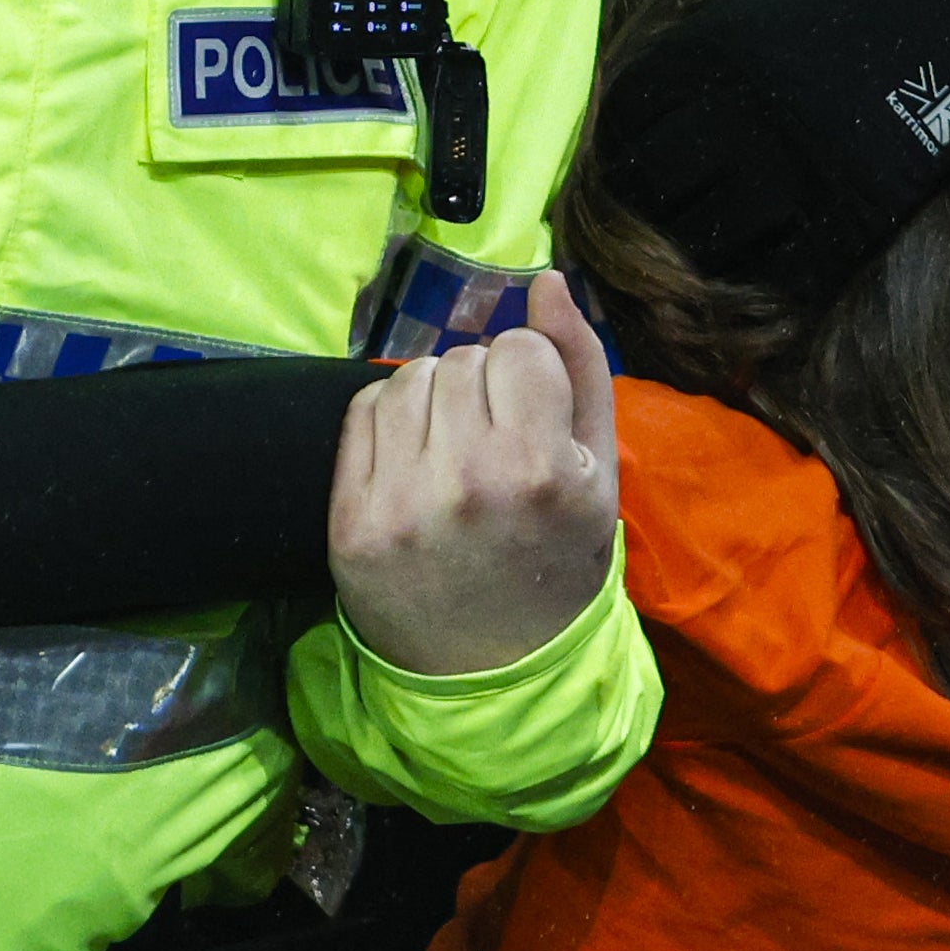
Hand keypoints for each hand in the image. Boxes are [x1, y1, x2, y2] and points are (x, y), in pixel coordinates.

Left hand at [331, 274, 621, 675]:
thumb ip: (581, 365)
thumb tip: (548, 280)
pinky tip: (415, 464)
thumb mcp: (600, 471)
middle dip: (481, 388)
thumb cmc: (557, 559)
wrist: (491, 670)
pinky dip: (389, 421)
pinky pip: (363, 412)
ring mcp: (400, 505)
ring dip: (434, 399)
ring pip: (409, 377)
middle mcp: (467, 483)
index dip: (530, 378)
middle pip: (462, 359)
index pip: (519, 349)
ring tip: (454, 454)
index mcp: (540, 470)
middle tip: (494, 448)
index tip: (534, 425)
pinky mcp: (350, 523)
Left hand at [596, 0, 949, 301]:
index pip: (623, 116)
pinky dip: (754, 270)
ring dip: (689, 240)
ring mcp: (804, 168)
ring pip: (706, 237)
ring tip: (695, 226)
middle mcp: (750, 110)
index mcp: (718, 38)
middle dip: (639, 195)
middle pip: (652, 184)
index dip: (612, 137)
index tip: (627, 142)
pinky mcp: (856, 211)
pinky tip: (755, 247)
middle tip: (648, 197)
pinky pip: (778, 269)